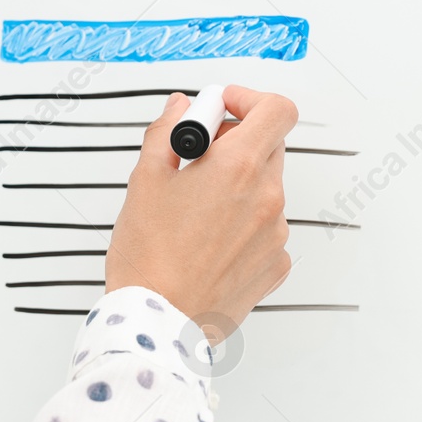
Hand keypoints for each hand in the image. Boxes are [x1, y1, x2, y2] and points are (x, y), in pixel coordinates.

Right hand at [105, 86, 297, 336]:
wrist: (158, 321)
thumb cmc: (149, 259)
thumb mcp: (145, 180)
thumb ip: (168, 133)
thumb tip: (181, 111)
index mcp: (238, 168)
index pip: (276, 110)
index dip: (249, 100)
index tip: (222, 109)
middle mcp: (267, 198)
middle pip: (268, 146)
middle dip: (235, 143)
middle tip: (197, 159)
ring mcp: (275, 234)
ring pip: (264, 189)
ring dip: (237, 186)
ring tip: (194, 210)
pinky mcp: (274, 264)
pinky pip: (265, 227)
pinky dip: (242, 224)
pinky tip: (207, 240)